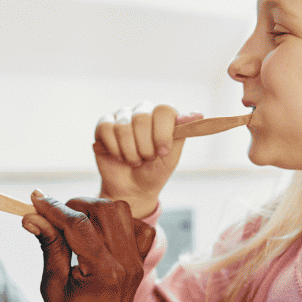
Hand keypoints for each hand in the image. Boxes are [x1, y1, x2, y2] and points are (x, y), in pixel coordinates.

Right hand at [20, 192, 155, 301]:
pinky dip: (121, 224)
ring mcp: (136, 264)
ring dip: (98, 210)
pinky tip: (99, 233)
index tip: (35, 200)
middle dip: (77, 204)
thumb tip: (33, 217)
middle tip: (55, 213)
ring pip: (124, 214)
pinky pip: (139, 231)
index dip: (54, 208)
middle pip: (107, 210)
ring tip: (75, 222)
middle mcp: (126, 265)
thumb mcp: (52, 286)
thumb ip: (49, 247)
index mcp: (104, 272)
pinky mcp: (139, 265)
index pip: (78, 224)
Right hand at [94, 102, 201, 218]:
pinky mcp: (104, 126)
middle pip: (142, 118)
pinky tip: (119, 156)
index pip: (164, 111)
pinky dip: (114, 148)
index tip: (163, 152)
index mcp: (162, 116)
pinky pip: (106, 129)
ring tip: (133, 160)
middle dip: (145, 147)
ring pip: (123, 126)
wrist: (132, 190)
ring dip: (129, 151)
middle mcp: (143, 112)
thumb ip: (181, 134)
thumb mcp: (172, 156)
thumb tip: (197, 114)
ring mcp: (122, 118)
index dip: (163, 133)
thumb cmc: (154, 172)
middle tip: (146, 158)